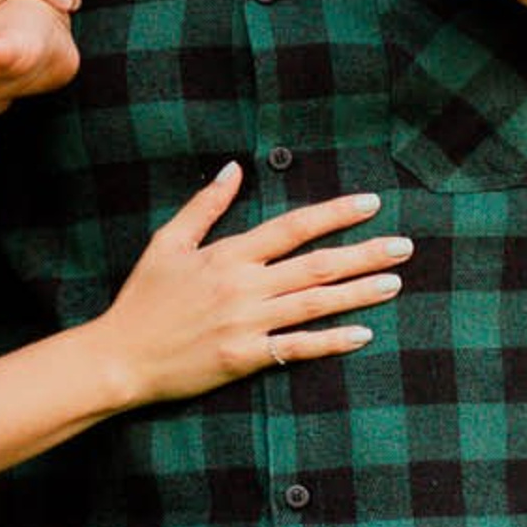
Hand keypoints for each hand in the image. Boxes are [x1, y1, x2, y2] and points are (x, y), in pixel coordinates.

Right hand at [95, 166, 412, 404]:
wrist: (121, 356)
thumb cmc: (143, 298)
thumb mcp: (168, 242)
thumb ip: (205, 206)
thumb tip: (235, 168)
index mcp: (229, 253)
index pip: (293, 226)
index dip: (335, 214)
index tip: (371, 203)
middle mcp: (245, 285)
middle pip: (316, 265)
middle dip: (365, 253)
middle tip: (405, 246)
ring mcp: (248, 324)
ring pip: (316, 304)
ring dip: (359, 292)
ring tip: (394, 281)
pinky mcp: (246, 358)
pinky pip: (297, 348)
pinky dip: (331, 341)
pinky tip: (363, 334)